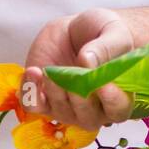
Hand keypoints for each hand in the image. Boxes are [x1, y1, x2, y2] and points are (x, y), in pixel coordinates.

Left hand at [21, 8, 135, 130]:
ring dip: (53, 92)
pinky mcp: (44, 98)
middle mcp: (94, 109)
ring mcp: (68, 107)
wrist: (76, 29)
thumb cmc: (102, 33)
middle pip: (87, 118)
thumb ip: (106, 47)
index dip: (112, 101)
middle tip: (71, 75)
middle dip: (78, 98)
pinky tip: (33, 71)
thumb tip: (88, 62)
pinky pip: (33, 105)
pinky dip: (30, 91)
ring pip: (60, 112)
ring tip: (47, 70)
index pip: (118, 110)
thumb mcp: (113, 32)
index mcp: (118, 96)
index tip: (103, 85)